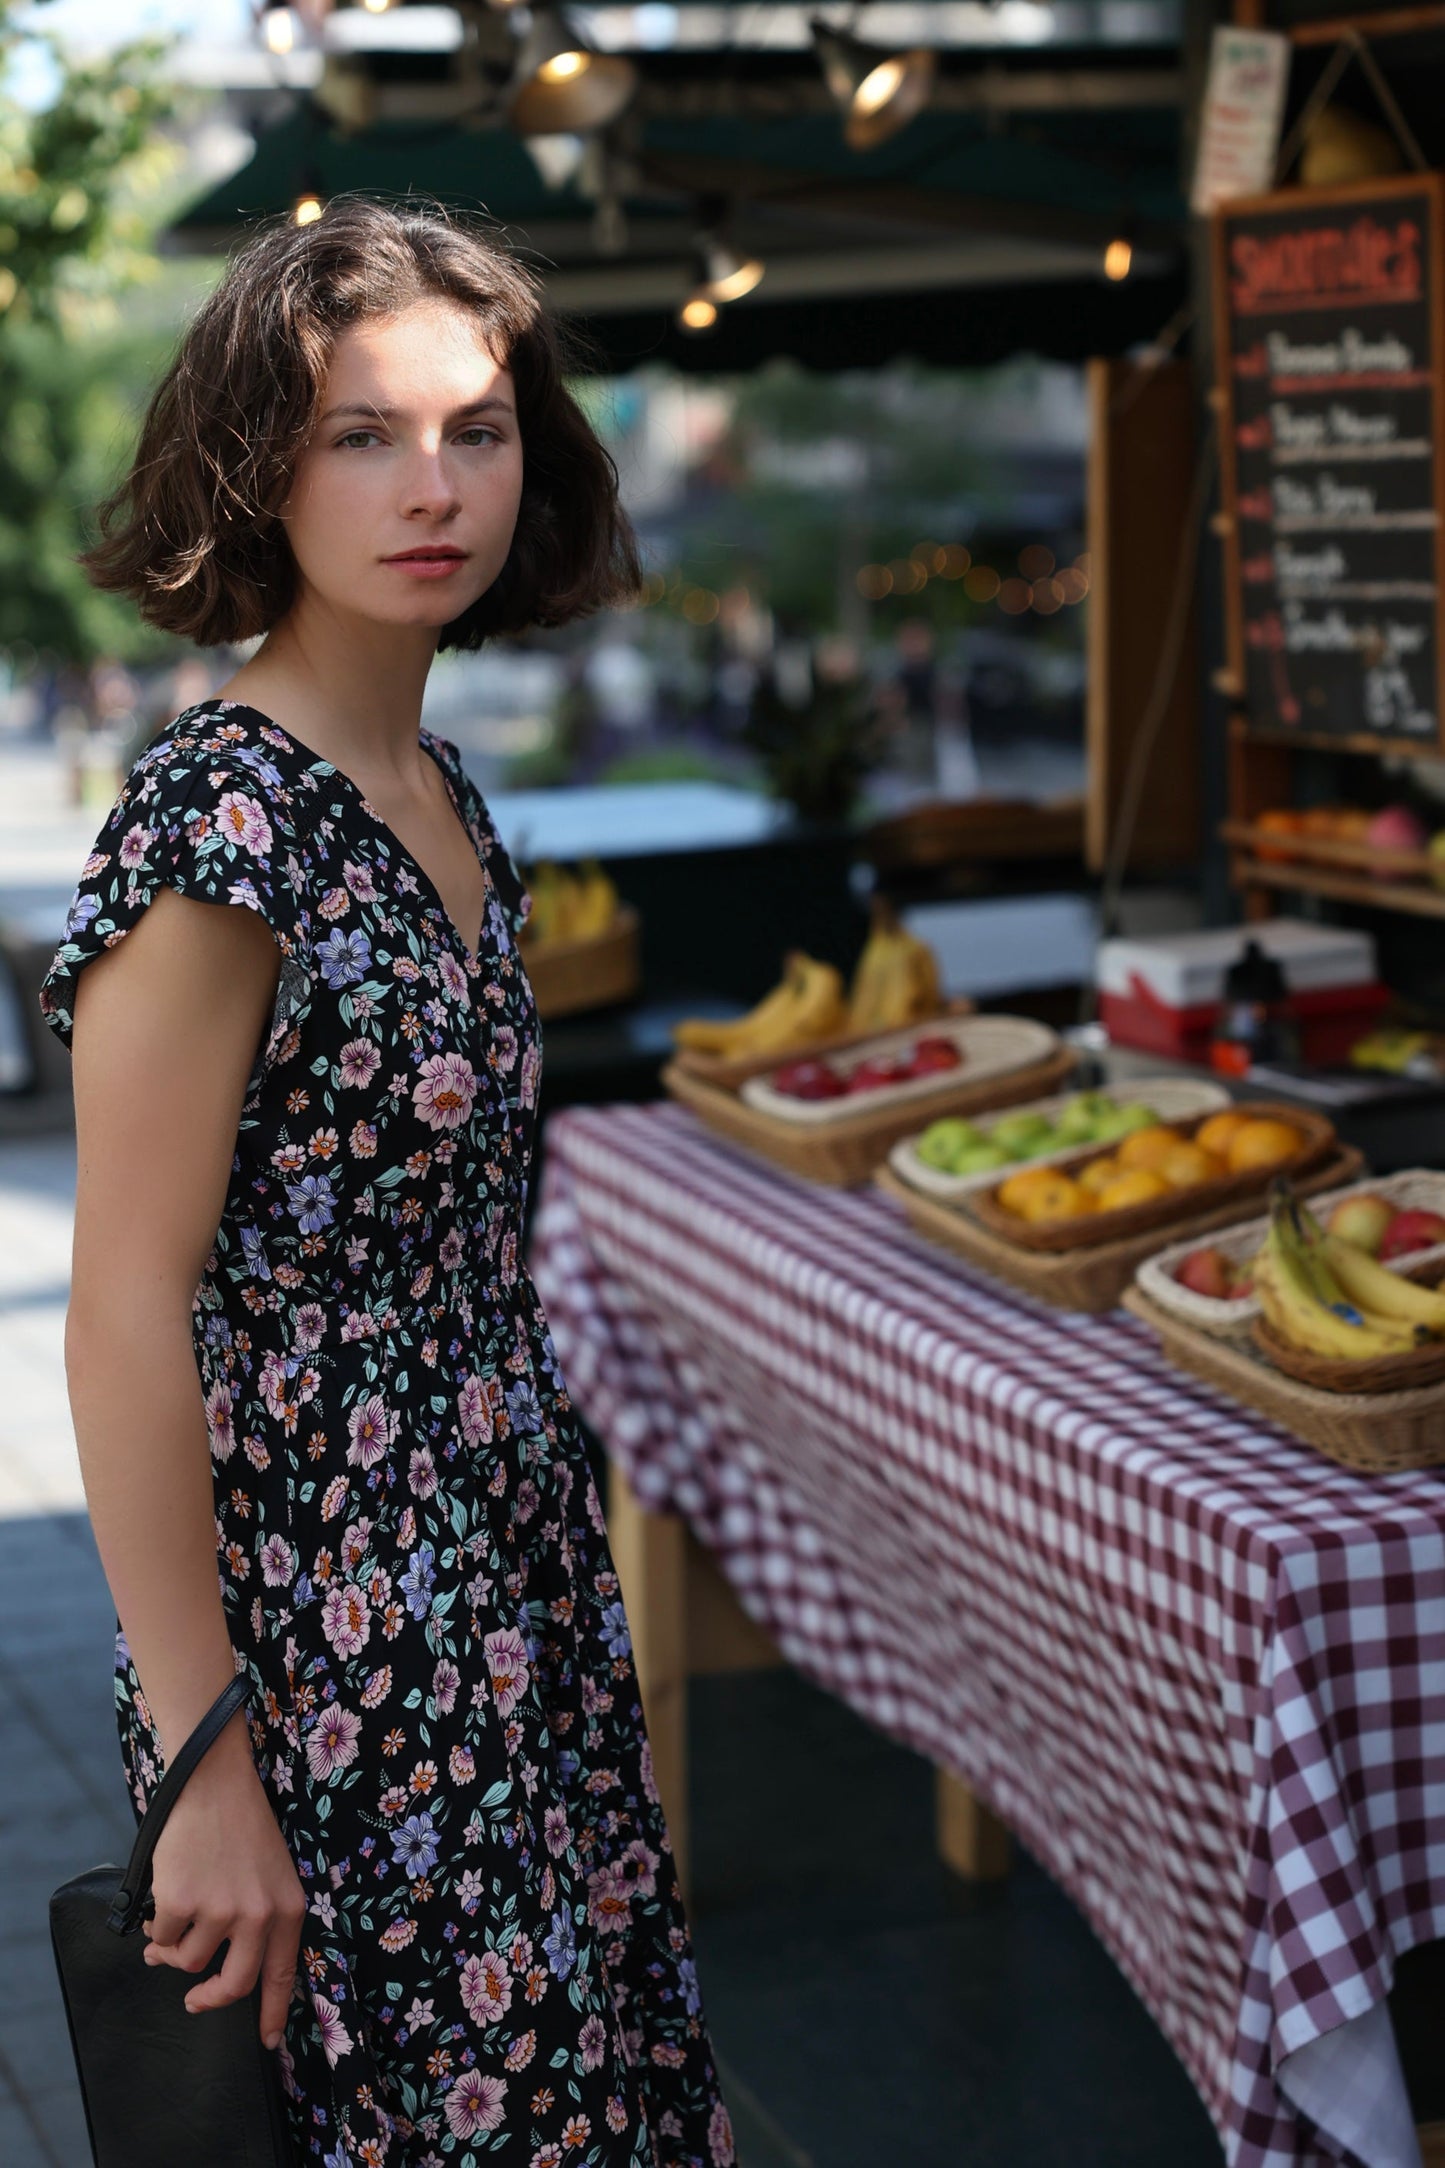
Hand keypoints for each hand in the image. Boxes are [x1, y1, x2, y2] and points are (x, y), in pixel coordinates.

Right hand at [141, 1736, 305, 2051]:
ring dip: (173, 1951)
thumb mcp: (271, 1872)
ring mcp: (220, 1912)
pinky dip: (156, 1928)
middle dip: (209, 2000)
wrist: (213, 1781)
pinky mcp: (181, 1905)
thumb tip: (220, 1971)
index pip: (282, 1974)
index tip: (267, 2043)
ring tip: (170, 1924)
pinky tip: (162, 1900)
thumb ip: (258, 1920)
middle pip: (234, 1986)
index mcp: (288, 1908)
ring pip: (188, 1962)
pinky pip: (161, 1938)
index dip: (272, 2012)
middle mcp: (259, 1915)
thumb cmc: (240, 1825)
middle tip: (194, 2001)